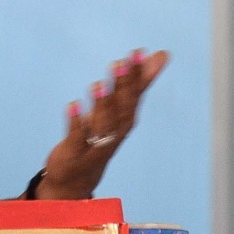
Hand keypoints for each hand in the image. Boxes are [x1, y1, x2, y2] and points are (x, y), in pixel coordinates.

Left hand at [35, 48, 168, 199]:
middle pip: (121, 109)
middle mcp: (115, 133)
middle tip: (121, 63)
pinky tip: (72, 105)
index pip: (134, 96)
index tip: (138, 52)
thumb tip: (160, 54)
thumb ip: (137, 83)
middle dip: (122, 87)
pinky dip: (76, 122)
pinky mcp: (75, 152)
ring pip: (102, 124)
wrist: (77, 180)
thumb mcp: (119, 110)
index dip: (137, 75)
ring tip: (99, 84)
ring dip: (102, 104)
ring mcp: (95, 144)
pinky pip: (77, 137)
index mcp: (125, 120)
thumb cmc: (100, 138)